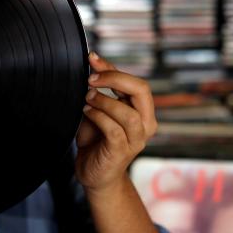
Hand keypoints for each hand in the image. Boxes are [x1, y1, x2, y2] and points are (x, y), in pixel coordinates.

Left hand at [75, 51, 157, 193]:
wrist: (93, 173)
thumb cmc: (95, 139)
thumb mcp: (98, 108)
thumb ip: (101, 88)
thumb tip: (94, 60)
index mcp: (142, 111)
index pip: (137, 83)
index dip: (114, 68)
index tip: (92, 59)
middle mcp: (145, 124)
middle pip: (142, 91)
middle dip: (114, 79)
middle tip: (91, 80)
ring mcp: (136, 140)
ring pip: (128, 113)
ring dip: (104, 101)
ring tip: (87, 99)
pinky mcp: (122, 152)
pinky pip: (114, 129)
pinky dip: (98, 117)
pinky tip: (86, 113)